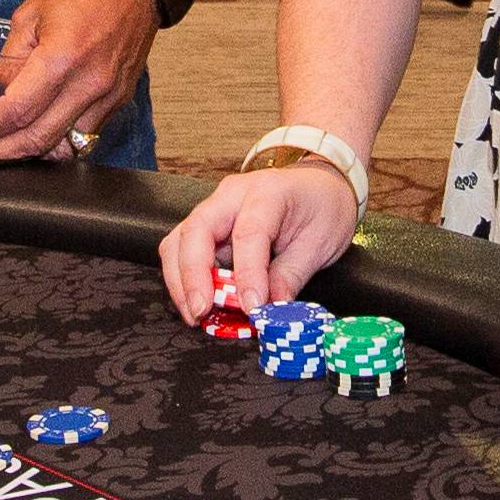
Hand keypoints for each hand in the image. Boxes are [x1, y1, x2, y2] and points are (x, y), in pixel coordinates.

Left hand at [0, 0, 153, 163]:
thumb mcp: (30, 13)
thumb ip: (12, 59)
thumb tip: (4, 92)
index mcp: (62, 58)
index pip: (17, 111)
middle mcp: (88, 84)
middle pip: (38, 139)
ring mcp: (108, 95)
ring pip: (63, 147)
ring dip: (28, 154)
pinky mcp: (120, 99)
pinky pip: (84, 134)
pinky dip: (57, 142)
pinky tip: (35, 137)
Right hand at [161, 159, 359, 318]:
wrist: (317, 186)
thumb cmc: (322, 208)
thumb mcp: (320, 243)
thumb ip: (291, 276)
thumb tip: (268, 310)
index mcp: (268, 193)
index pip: (249, 233)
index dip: (247, 274)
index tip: (252, 308)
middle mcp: (231, 195)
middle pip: (196, 231)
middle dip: (193, 276)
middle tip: (202, 312)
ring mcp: (213, 208)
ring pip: (178, 241)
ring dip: (180, 280)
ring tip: (196, 313)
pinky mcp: (205, 225)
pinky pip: (181, 250)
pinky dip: (183, 278)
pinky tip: (196, 301)